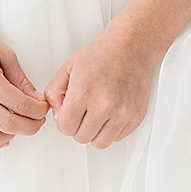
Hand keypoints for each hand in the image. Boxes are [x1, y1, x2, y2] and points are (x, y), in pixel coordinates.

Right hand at [0, 17, 48, 151]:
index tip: (42, 107)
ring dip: (8, 137)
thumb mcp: (7, 56)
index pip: (21, 106)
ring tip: (17, 126)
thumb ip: (22, 81)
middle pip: (8, 125)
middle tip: (37, 119)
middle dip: (30, 126)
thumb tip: (36, 100)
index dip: (38, 110)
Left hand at [43, 33, 157, 149]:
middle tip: (82, 112)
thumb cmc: (101, 55)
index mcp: (83, 93)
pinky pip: (117, 137)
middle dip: (78, 127)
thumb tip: (58, 116)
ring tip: (95, 115)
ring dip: (95, 132)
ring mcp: (122, 112)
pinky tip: (109, 114)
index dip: (64, 121)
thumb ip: (53, 94)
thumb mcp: (67, 68)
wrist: (130, 48)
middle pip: (82, 138)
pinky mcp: (136, 116)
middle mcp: (104, 105)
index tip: (69, 113)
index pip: (66, 128)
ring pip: (100, 143)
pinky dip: (111, 130)